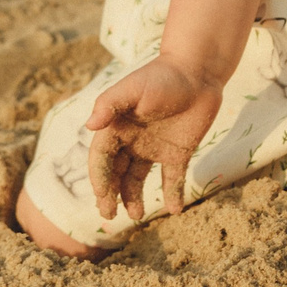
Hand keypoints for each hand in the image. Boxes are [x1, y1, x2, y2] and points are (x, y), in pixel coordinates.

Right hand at [85, 57, 222, 221]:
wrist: (197, 71)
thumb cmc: (161, 76)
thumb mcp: (133, 88)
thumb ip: (110, 104)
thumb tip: (89, 125)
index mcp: (117, 127)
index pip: (102, 158)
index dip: (100, 177)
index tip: (102, 195)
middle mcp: (132, 141)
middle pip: (115, 173)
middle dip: (110, 194)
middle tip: (109, 215)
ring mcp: (154, 149)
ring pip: (137, 180)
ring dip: (133, 198)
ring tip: (137, 214)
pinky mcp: (177, 153)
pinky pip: (171, 179)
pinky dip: (172, 195)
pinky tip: (174, 210)